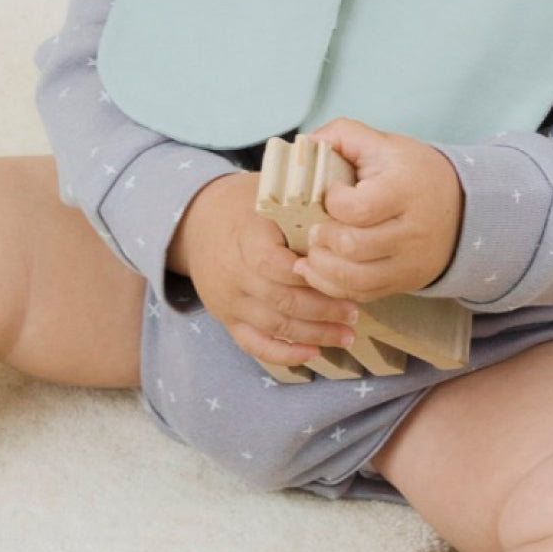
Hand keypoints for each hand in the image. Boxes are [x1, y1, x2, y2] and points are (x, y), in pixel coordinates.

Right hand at [168, 172, 359, 367]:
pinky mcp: (227, 319)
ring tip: (347, 335)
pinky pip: (254, 344)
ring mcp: (229, 301)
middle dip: (323, 310)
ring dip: (314, 335)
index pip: (275, 264)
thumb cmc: (244, 205)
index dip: (309, 275)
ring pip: (274, 326)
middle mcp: (234, 274)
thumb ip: (301, 210)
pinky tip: (314, 354)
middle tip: (354, 312)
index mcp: (245, 238)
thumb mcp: (268, 196)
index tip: (340, 275)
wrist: (197, 224)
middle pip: (281, 300)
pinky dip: (285, 355)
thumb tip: (348, 222)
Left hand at [293, 119, 462, 301]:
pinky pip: (361, 294)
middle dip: (322, 237)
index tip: (331, 193)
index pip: (358, 208)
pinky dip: (333, 286)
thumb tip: (304, 145)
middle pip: (353, 246)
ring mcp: (409, 262)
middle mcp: (411, 231)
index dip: (332, 202)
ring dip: (322, 266)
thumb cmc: (412, 172)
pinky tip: (319, 269)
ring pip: (354, 278)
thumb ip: (342, 134)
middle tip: (314, 226)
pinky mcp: (403, 282)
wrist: (461, 207)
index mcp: (405, 190)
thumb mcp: (383, 143)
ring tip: (313, 249)